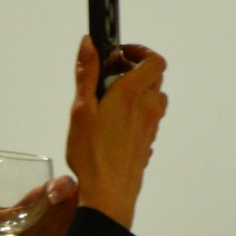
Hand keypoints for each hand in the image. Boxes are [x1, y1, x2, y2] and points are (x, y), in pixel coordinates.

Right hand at [66, 36, 166, 227]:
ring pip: (154, 97)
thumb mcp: (81, 109)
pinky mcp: (149, 141)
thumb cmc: (92, 153)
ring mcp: (151, 125)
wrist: (109, 193)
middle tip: (111, 75)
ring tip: (112, 99)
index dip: (140, 52)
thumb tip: (89, 42)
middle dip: (136, 69)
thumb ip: (87, 73)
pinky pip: (150, 117)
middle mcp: (148, 106)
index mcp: (132, 93)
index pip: (154, 60)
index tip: (119, 54)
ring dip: (139, 91)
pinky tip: (115, 123)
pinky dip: (138, 110)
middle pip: (155, 77)